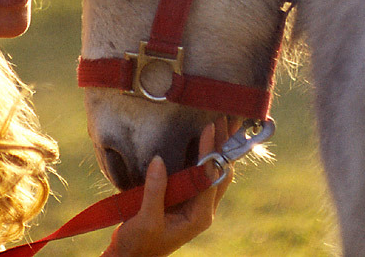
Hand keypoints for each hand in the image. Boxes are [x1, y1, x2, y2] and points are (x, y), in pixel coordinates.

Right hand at [101, 116, 239, 256]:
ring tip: (220, 124)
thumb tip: (159, 160)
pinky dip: (199, 156)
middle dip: (223, 146)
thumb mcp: (146, 219)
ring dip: (215, 149)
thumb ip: (155, 190)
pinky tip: (199, 140)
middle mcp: (202, 208)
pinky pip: (196, 174)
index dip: (211, 151)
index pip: (209, 177)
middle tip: (225, 119)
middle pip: (218, 171)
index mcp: (199, 215)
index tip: (210, 128)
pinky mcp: (183, 199)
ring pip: (211, 171)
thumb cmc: (139, 244)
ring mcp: (194, 203)